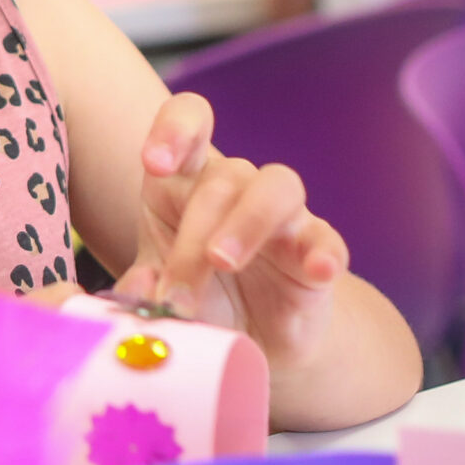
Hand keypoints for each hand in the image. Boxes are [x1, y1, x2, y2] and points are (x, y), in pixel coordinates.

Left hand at [115, 93, 349, 371]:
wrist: (250, 342)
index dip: (175, 129)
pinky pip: (327, 240)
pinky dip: (324, 251)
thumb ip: (142, 288)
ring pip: (276, 187)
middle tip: (177, 290)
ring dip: (246, 223)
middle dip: (194, 233)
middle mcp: (236, 187)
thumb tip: (137, 291)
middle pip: (224, 176)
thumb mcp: (160, 290)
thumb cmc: (199, 295)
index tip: (154, 164)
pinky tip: (318, 269)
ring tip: (223, 262)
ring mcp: (282, 217)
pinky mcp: (317, 252)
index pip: (190, 122)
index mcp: (186, 181)